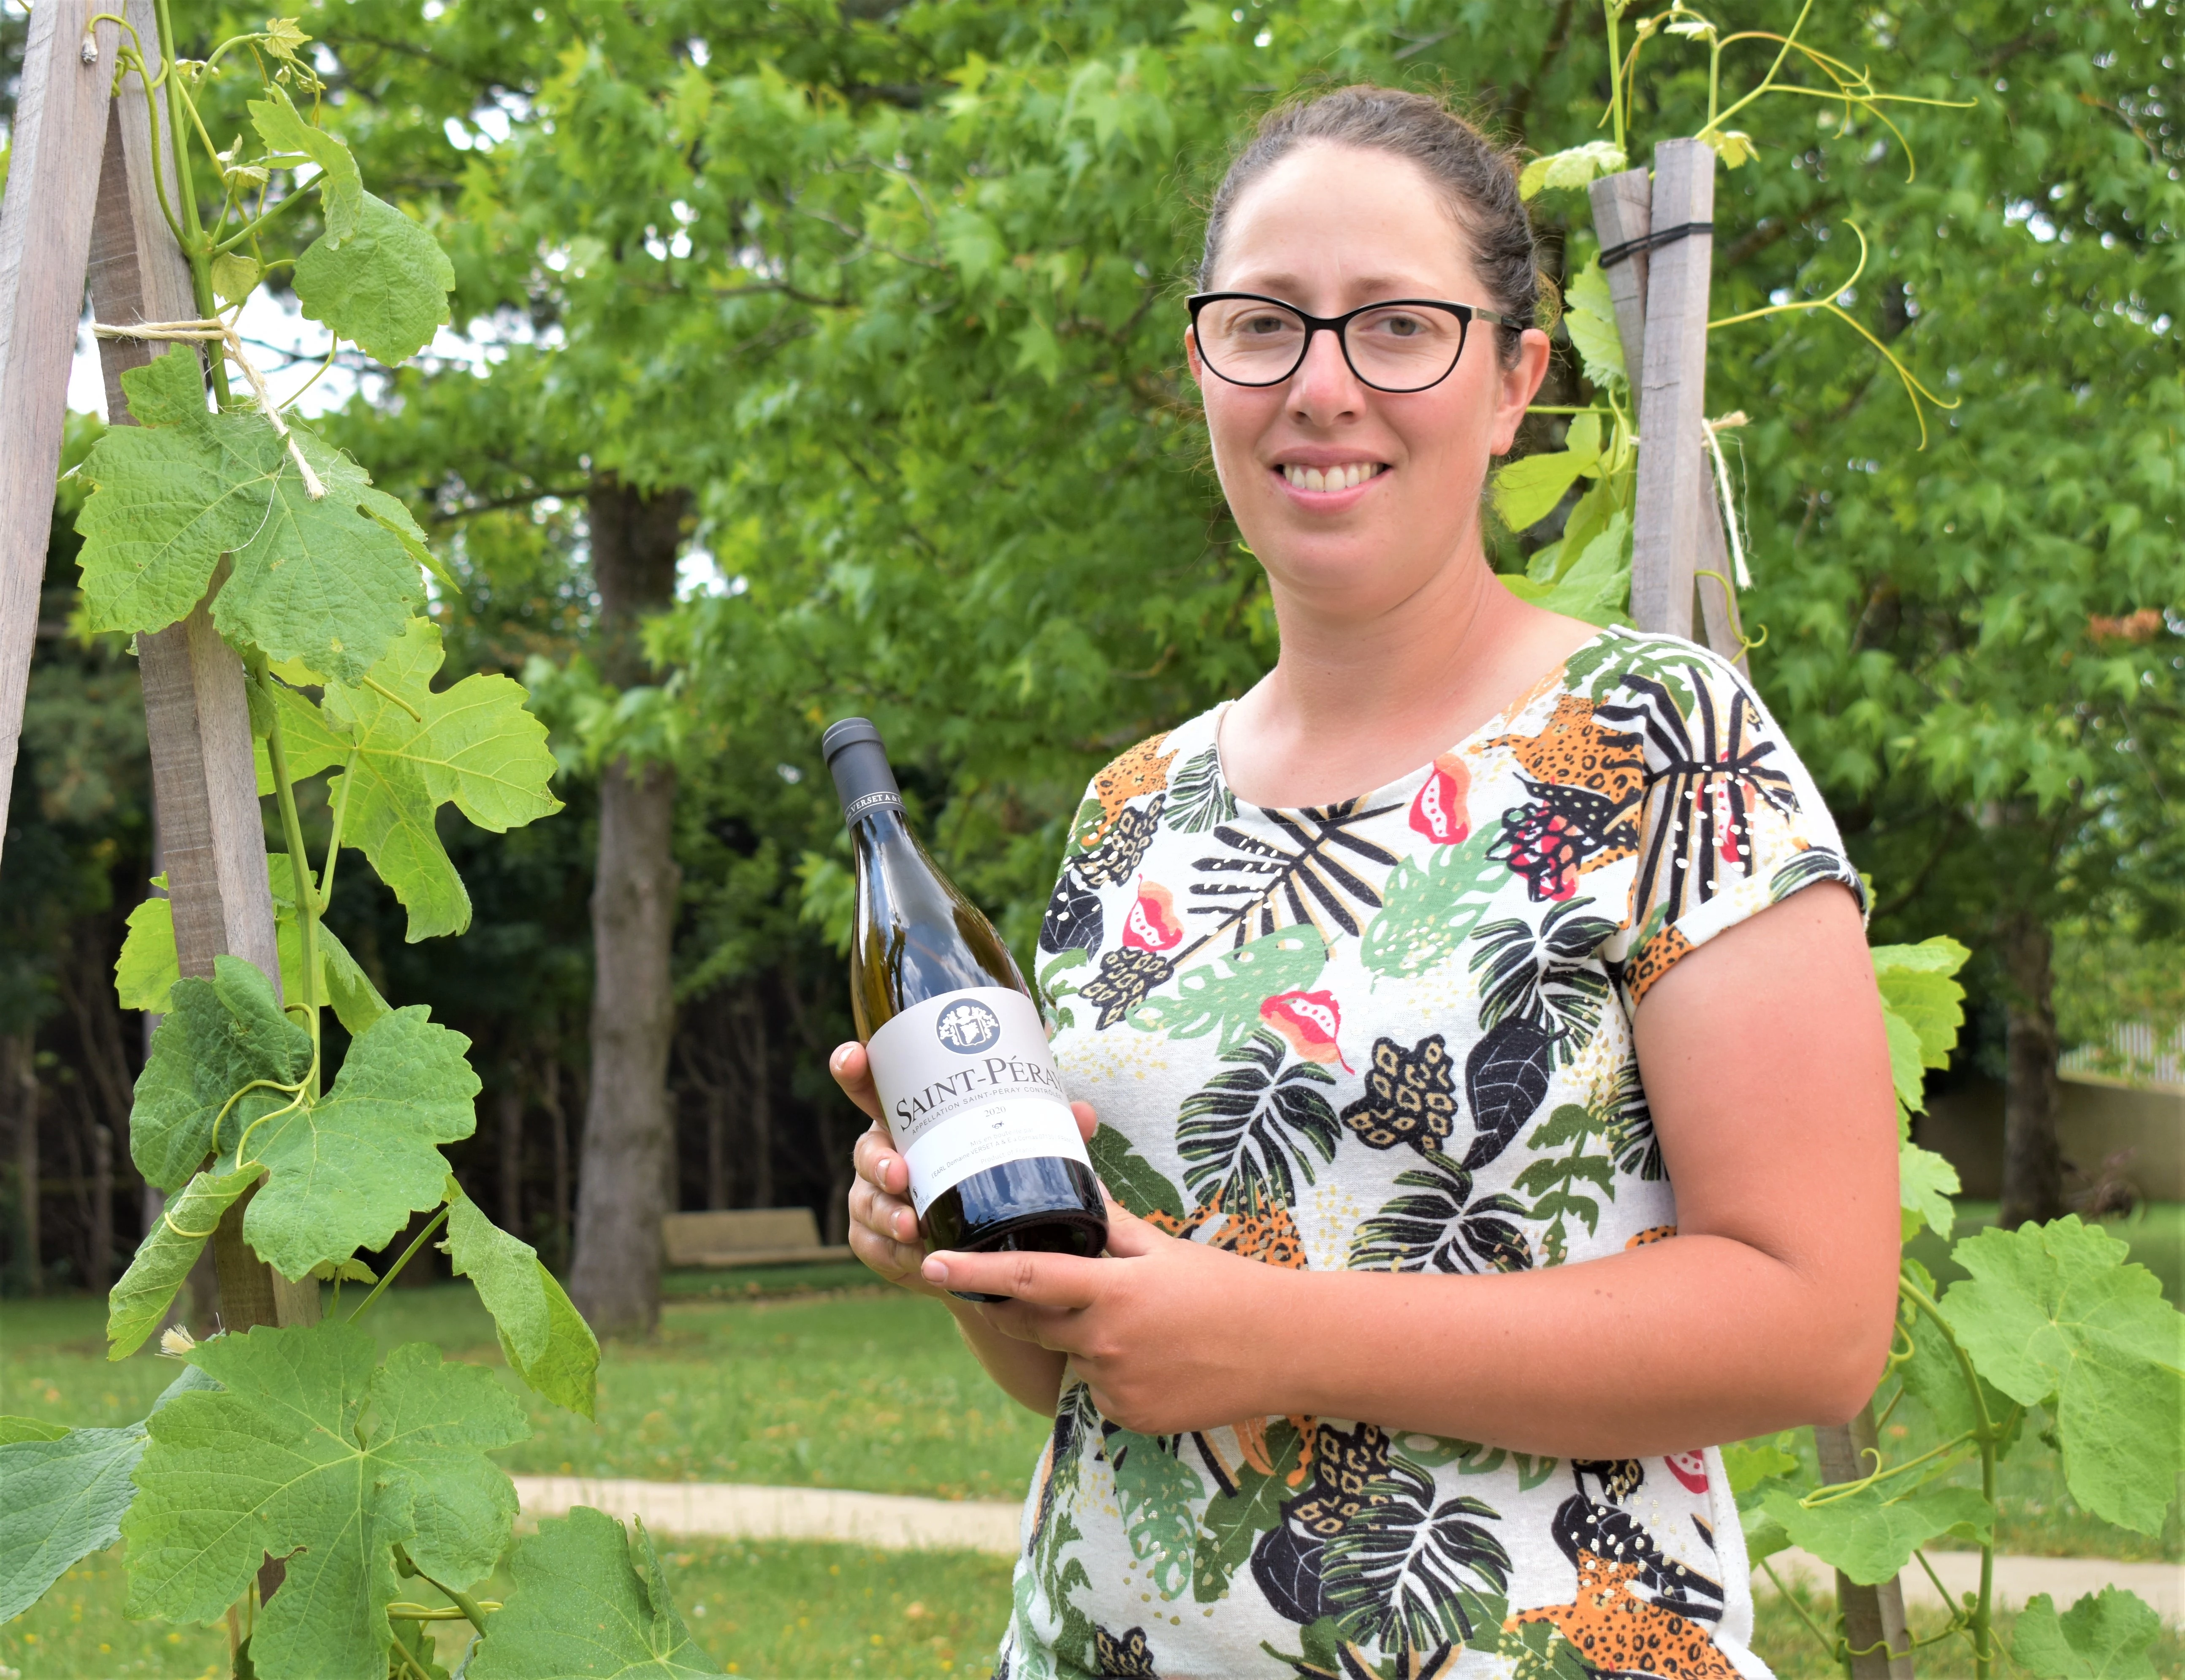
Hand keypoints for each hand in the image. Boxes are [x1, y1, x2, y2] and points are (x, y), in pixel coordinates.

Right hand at [830, 1039, 1098, 1300]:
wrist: (983, 1253)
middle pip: (866, 1149)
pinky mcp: (873, 1239)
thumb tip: (1083, 1113)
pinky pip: (872, 1244)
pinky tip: (914, 1256)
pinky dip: (892, 1251)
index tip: (853, 1057)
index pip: (873, 1086)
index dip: (855, 1067)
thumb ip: (1046, 1130)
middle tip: (901, 1174)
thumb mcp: (1017, 1151)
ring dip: (887, 1213)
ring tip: (914, 1228)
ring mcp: (873, 1198)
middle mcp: (885, 1154)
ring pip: (867, 1200)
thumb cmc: (992, 1181)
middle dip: (878, 1160)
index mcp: (913, 1121)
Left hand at [921, 1195, 1285, 1435]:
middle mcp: (1105, 1343)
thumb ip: (1108, 1224)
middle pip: (1029, 1323)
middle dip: (1010, 1305)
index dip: (973, 1273)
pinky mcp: (1127, 1419)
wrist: (1283, 1349)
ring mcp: (1115, 1386)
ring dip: (1077, 1340)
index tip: (931, 1266)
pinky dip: (1107, 1373)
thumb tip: (1073, 1187)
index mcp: (1111, 1291)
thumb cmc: (1224, 1288)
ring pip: (1066, 1358)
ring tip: (1137, 1324)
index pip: (1025, 1279)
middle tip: (1011, 1284)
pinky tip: (1151, 1358)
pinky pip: (1095, 1391)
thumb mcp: (1162, 1249)